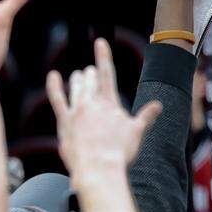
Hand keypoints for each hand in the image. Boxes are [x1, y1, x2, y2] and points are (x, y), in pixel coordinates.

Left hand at [45, 38, 162, 180]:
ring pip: (76, 88)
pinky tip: (53, 76)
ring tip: (78, 75)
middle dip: (90, 74)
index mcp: (110, 103)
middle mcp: (93, 103)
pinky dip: (55, 86)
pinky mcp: (65, 122)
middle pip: (90, 80)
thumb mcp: (137, 133)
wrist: (98, 169)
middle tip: (89, 71)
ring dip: (78, 80)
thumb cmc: (119, 153)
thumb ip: (146, 116)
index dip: (103, 56)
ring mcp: (77, 111)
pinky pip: (57, 99)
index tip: (100, 42)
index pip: (107, 73)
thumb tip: (159, 105)